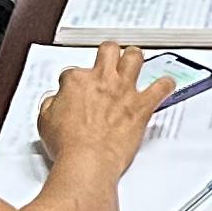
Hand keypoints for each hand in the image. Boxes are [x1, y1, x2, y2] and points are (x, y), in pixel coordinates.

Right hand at [35, 44, 173, 179]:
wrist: (88, 160)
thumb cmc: (68, 145)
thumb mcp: (45, 121)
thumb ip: (51, 105)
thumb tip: (54, 101)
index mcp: (76, 81)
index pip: (75, 72)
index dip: (76, 81)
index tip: (78, 89)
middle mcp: (102, 80)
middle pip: (108, 51)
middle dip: (108, 52)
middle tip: (109, 58)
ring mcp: (123, 90)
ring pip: (135, 58)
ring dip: (135, 58)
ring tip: (135, 60)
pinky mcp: (141, 106)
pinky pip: (160, 88)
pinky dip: (165, 85)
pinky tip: (166, 85)